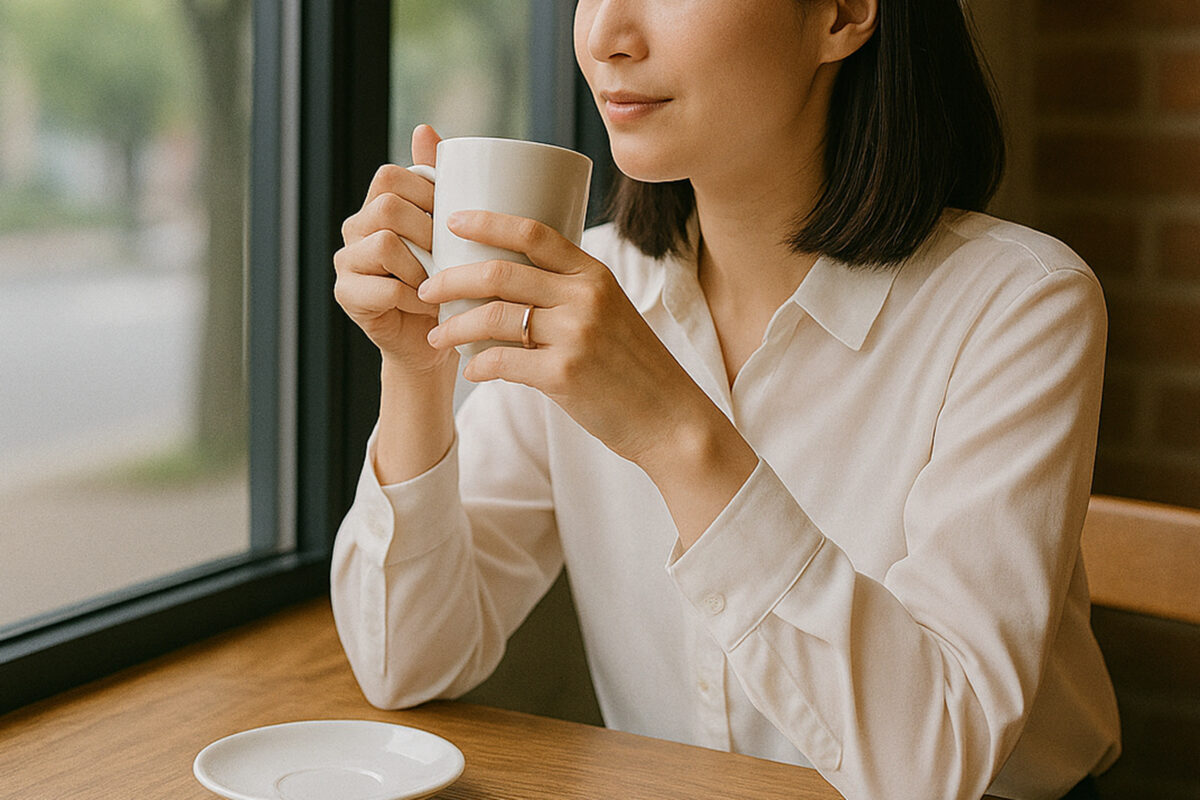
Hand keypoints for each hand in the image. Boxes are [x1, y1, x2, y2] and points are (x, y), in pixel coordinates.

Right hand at [333, 124, 455, 377]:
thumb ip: (438, 182)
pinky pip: (385, 288)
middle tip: (449, 256)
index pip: (391, 176)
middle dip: (427, 231)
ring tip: (439, 283)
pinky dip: (416, 299)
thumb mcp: (452, 230)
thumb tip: (424, 127)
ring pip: (384, 243)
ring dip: (422, 266)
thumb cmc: (449, 282)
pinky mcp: (347, 296)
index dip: (427, 194)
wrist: (436, 340)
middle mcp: (355, 229)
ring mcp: (346, 262)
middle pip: (386, 207)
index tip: (453, 221)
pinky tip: (430, 307)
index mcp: (377, 206)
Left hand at [417, 210, 714, 470]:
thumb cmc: (633, 366)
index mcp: (595, 275)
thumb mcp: (610, 314)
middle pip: (500, 273)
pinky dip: (477, 366)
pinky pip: (502, 362)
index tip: (452, 220)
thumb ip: (567, 295)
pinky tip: (471, 371)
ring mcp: (575, 335)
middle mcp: (585, 297)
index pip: (533, 233)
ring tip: (437, 335)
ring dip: (454, 325)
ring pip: (493, 317)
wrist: (670, 418)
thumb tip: (507, 287)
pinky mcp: (564, 375)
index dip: (487, 221)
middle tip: (427, 288)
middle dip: (451, 278)